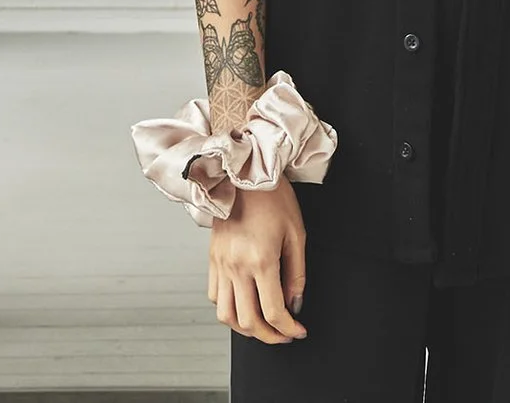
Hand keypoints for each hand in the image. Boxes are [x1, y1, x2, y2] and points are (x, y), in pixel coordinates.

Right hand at [209, 180, 307, 342]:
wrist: (243, 173)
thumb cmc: (273, 197)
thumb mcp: (296, 234)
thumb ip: (296, 274)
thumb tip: (295, 304)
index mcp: (260, 260)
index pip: (273, 312)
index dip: (288, 329)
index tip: (298, 331)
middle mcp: (236, 266)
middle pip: (248, 321)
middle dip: (269, 336)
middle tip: (284, 335)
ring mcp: (220, 264)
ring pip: (226, 315)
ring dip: (245, 329)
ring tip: (263, 326)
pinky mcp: (211, 259)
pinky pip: (214, 297)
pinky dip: (229, 310)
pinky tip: (244, 304)